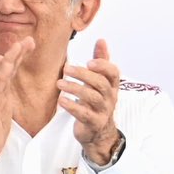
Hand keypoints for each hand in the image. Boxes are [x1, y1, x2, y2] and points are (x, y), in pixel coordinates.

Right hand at [0, 36, 33, 173]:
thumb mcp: (1, 102)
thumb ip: (3, 84)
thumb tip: (4, 63)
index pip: (6, 67)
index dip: (17, 54)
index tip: (29, 42)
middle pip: (3, 66)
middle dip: (15, 52)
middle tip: (27, 40)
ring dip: (9, 60)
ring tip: (18, 48)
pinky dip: (0, 77)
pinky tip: (6, 68)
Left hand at [59, 38, 122, 165]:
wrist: (98, 133)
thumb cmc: (97, 102)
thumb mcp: (100, 82)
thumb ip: (100, 61)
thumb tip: (101, 40)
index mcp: (112, 86)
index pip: (114, 73)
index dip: (103, 66)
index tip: (89, 61)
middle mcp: (110, 97)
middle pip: (101, 83)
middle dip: (83, 75)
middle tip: (66, 68)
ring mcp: (103, 111)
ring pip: (93, 98)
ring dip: (75, 88)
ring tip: (59, 83)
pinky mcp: (94, 123)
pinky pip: (84, 114)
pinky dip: (72, 106)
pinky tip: (61, 100)